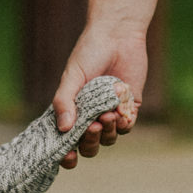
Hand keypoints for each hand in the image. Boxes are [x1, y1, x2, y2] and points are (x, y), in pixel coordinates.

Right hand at [53, 0, 158, 168]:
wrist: (118, 35)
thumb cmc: (89, 53)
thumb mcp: (72, 76)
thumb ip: (64, 101)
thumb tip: (63, 129)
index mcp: (72, 110)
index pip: (66, 140)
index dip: (65, 153)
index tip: (66, 156)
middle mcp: (90, 115)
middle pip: (88, 146)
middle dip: (89, 142)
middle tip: (91, 127)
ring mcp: (110, 112)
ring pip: (108, 138)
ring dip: (107, 131)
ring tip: (107, 114)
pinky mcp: (129, 107)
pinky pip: (126, 126)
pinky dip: (123, 123)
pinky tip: (119, 111)